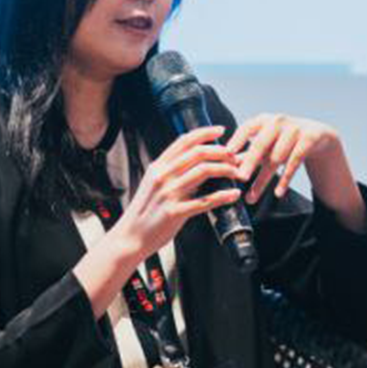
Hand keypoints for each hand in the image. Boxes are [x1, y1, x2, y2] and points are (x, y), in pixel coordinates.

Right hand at [108, 125, 244, 257]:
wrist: (129, 237)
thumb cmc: (144, 213)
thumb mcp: (153, 185)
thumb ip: (172, 173)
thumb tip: (196, 165)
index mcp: (158, 167)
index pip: (184, 141)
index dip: (204, 133)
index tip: (220, 130)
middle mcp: (163, 176)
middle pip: (198, 153)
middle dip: (221, 151)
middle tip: (234, 155)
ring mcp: (168, 194)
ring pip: (204, 172)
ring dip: (225, 169)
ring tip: (237, 172)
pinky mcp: (175, 212)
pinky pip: (205, 201)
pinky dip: (223, 196)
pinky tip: (234, 194)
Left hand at [226, 113, 342, 203]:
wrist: (317, 135)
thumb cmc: (284, 140)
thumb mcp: (267, 143)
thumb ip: (248, 154)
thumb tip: (226, 167)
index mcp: (263, 120)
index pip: (247, 127)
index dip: (237, 140)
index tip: (228, 154)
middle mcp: (278, 122)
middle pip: (261, 144)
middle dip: (250, 162)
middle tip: (240, 178)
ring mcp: (295, 129)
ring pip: (276, 158)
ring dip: (263, 179)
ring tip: (252, 197)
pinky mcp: (309, 139)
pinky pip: (295, 162)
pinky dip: (285, 179)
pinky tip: (278, 193)